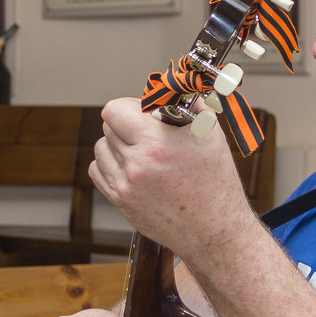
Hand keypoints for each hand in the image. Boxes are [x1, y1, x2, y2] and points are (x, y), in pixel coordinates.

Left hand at [88, 97, 254, 259]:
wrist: (215, 231)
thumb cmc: (217, 183)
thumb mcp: (210, 135)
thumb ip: (189, 105)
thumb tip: (175, 85)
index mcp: (157, 143)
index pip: (114, 110)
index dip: (129, 106)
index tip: (143, 111)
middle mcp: (137, 164)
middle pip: (108, 126)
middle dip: (127, 123)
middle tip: (148, 130)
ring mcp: (125, 185)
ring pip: (101, 148)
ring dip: (117, 144)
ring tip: (141, 150)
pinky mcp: (120, 202)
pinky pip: (98, 170)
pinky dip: (111, 165)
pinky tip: (133, 167)